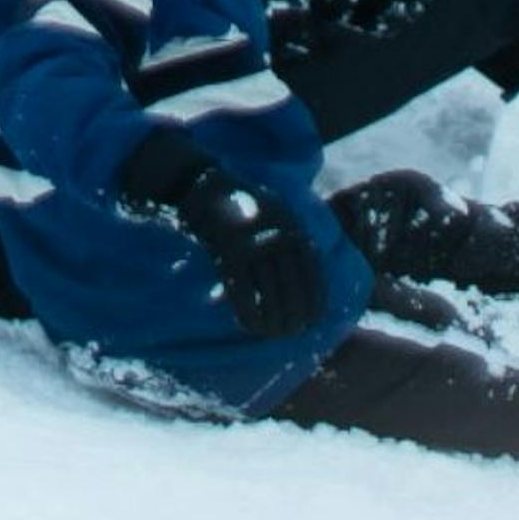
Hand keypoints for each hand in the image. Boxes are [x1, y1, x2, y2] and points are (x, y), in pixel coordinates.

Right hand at [116, 131, 330, 341]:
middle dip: (295, 318)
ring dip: (273, 322)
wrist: (203, 186)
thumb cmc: (243, 203)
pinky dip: (249, 315)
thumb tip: (313, 277)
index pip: (313, 276)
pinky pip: (244, 294)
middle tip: (291, 333)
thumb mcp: (279, 213)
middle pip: (294, 290)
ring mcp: (254, 246)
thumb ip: (296, 241)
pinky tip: (250, 325)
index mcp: (294, 228)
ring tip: (272, 333)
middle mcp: (278, 238)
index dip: (315, 303)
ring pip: (271, 297)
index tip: (314, 321)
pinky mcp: (229, 254)